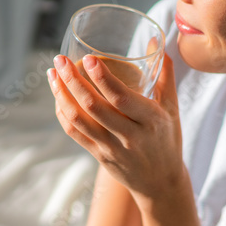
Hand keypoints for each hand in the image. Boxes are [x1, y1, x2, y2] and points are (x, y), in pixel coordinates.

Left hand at [47, 50, 184, 203]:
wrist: (161, 184)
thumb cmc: (168, 140)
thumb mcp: (172, 109)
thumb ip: (165, 75)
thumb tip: (157, 41)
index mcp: (151, 120)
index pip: (122, 98)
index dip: (103, 78)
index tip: (88, 58)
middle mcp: (131, 136)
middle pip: (94, 107)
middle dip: (73, 81)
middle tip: (60, 59)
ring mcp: (112, 148)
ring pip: (79, 120)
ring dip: (61, 95)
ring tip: (52, 74)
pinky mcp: (99, 156)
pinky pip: (75, 133)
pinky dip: (63, 113)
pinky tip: (57, 96)